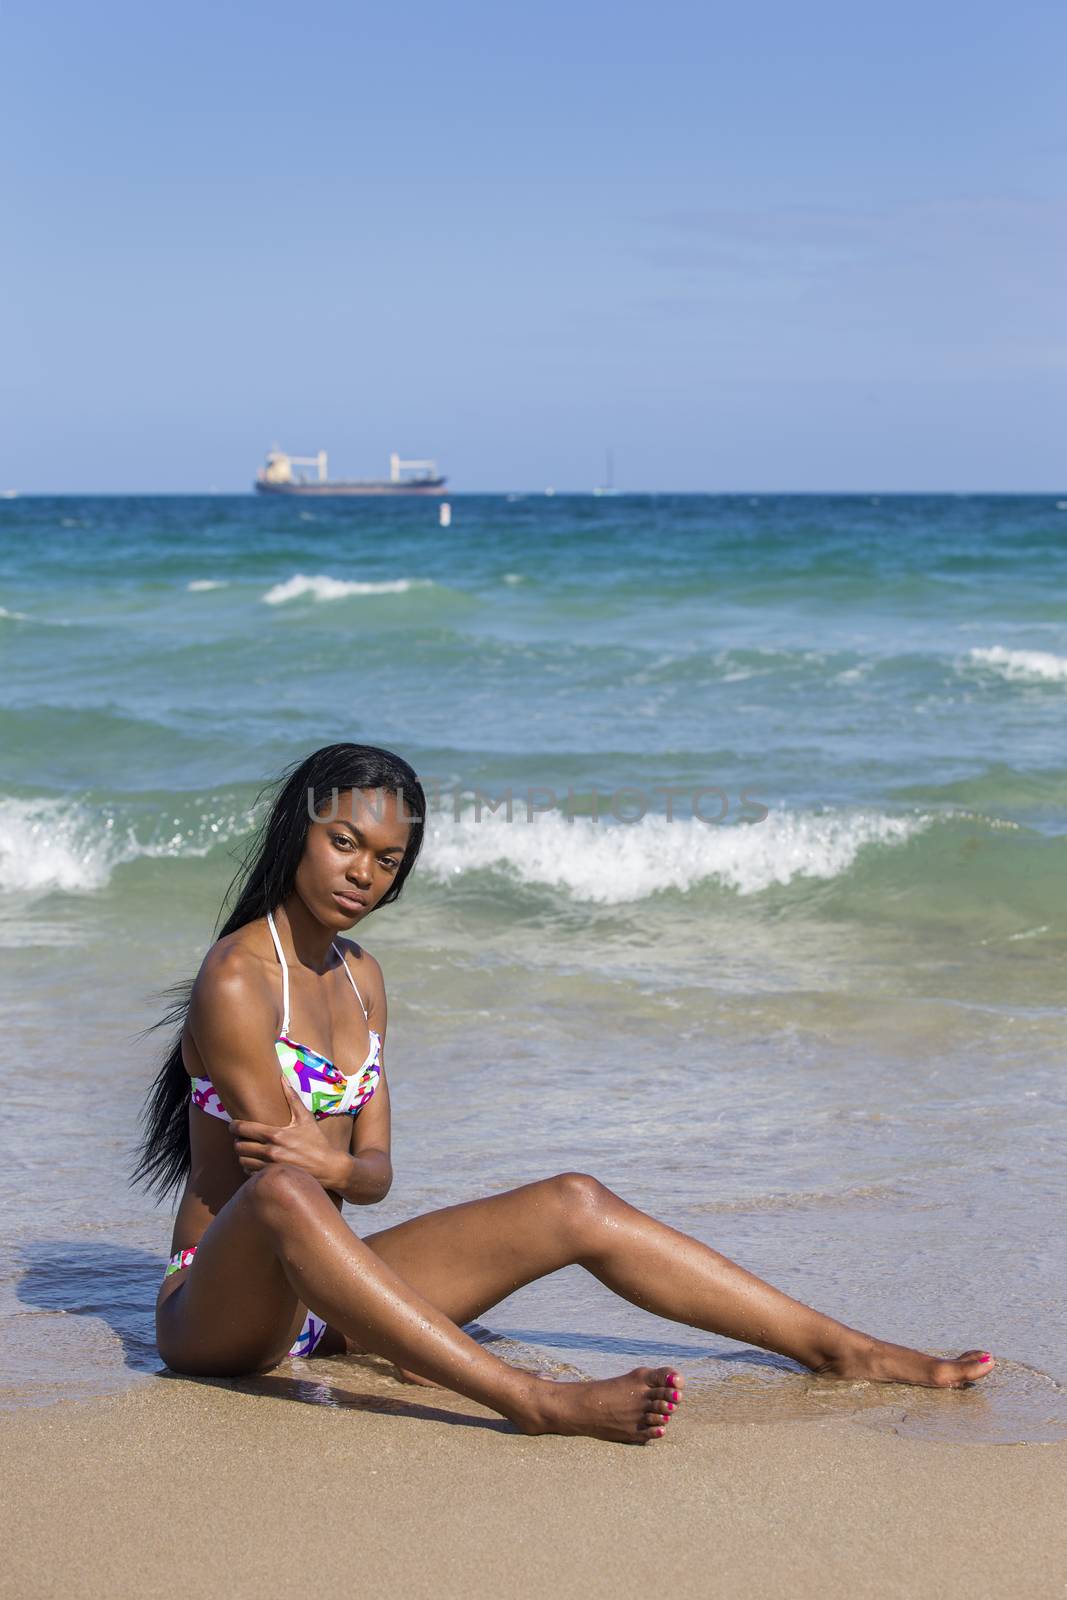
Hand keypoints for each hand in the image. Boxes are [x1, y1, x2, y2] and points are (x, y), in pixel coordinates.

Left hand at [230, 1077, 344, 1189]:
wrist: (328, 1168)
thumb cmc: (317, 1141)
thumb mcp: (306, 1118)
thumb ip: (292, 1098)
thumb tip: (283, 1077)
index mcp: (276, 1134)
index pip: (243, 1129)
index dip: (234, 1126)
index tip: (233, 1125)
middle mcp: (271, 1151)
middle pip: (238, 1146)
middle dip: (238, 1140)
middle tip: (242, 1138)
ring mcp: (270, 1166)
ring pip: (242, 1161)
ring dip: (243, 1155)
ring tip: (249, 1150)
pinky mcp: (272, 1177)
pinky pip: (250, 1174)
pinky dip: (249, 1167)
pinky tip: (256, 1161)